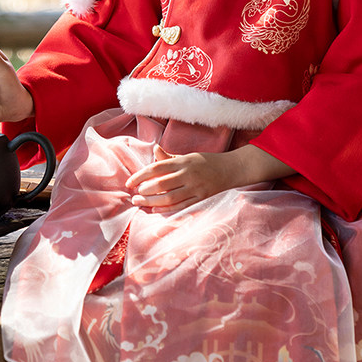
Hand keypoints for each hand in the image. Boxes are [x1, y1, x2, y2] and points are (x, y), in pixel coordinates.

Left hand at [126, 144, 292, 213]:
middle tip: (134, 195)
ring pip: (170, 197)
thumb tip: (154, 151)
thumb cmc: (207, 162)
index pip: (157, 167)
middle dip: (145, 190)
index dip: (141, 175)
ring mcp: (196, 188)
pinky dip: (167, 209)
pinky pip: (181, 206)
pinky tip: (155, 210)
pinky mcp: (202, 199)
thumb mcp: (188, 156)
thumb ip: (169, 157)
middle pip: (162, 184)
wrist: (232, 170)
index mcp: (184, 161)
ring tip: (140, 202)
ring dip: (152, 201)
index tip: (129, 182)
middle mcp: (189, 174)